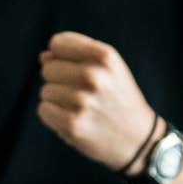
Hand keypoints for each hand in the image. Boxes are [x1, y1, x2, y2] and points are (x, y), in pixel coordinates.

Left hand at [36, 33, 158, 172]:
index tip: (73, 67)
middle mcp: (94, 75)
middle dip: (59, 80)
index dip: (61, 56)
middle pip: (48, 68)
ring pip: (45, 91)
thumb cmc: (118, 99)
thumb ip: (76, 56)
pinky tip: (73, 120)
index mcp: (104, 56)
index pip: (58, 43)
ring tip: (81, 108)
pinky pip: (44, 110)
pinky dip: (54, 116)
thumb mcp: (108, 70)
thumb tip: (44, 57)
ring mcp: (82, 100)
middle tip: (83, 93)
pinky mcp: (73, 123)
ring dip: (58, 101)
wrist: (138, 140)